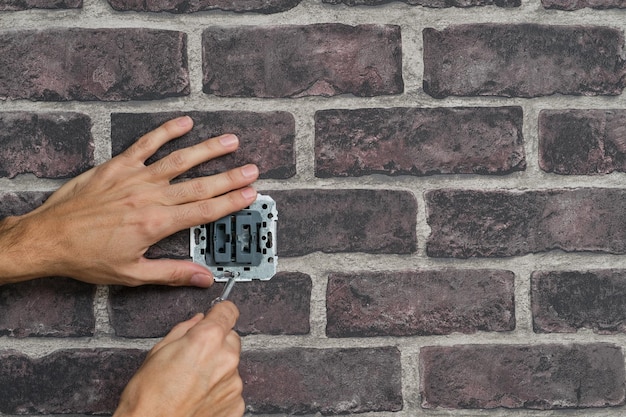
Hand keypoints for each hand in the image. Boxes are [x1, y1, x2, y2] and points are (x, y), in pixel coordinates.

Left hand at [0, 116, 258, 285]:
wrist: (48, 238)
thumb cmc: (87, 258)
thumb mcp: (131, 274)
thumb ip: (171, 274)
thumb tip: (203, 278)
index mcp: (156, 224)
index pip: (204, 211)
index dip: (230, 202)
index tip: (249, 194)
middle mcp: (150, 197)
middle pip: (200, 185)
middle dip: (230, 177)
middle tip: (252, 169)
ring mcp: (135, 178)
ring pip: (179, 160)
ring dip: (208, 150)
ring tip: (230, 141)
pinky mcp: (118, 166)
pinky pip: (146, 144)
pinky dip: (166, 132)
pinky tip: (184, 123)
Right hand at [114, 302, 243, 416]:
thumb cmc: (148, 396)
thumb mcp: (158, 351)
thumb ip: (184, 330)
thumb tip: (197, 321)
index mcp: (208, 339)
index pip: (228, 311)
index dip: (220, 312)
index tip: (216, 315)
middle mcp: (227, 358)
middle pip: (231, 339)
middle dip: (217, 343)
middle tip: (194, 357)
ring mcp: (233, 384)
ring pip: (231, 365)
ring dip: (218, 368)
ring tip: (193, 382)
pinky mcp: (236, 404)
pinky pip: (231, 388)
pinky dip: (219, 390)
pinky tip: (199, 397)